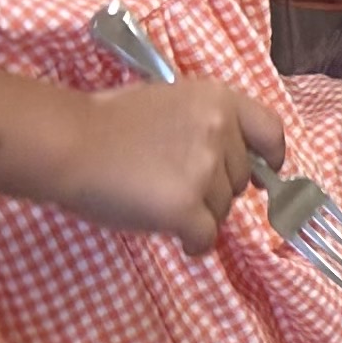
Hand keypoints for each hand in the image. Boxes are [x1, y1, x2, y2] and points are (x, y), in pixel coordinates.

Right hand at [49, 77, 286, 247]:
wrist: (70, 144)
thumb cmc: (108, 123)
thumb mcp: (170, 101)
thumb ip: (206, 124)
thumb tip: (238, 161)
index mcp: (219, 99)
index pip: (270, 131)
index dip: (270, 156)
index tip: (263, 172)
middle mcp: (220, 131)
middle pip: (240, 180)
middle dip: (215, 189)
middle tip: (173, 185)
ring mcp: (205, 170)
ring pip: (222, 212)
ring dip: (198, 215)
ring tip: (157, 201)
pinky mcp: (186, 208)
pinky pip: (207, 239)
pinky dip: (193, 243)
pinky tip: (169, 233)